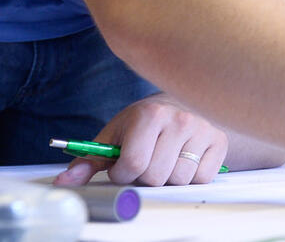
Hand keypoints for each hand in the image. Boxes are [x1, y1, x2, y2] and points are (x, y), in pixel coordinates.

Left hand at [52, 93, 228, 186]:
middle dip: (145, 177)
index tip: (124, 166)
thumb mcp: (114, 135)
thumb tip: (65, 181)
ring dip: (167, 178)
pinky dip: (190, 178)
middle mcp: (179, 119)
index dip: (123, 174)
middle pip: (156, 176)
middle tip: (145, 162)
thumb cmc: (143, 122)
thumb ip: (89, 159)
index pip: (133, 164)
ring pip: (179, 180)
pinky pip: (202, 178)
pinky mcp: (219, 141)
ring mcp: (203, 130)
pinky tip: (183, 160)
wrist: (180, 102)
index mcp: (149, 115)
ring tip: (164, 160)